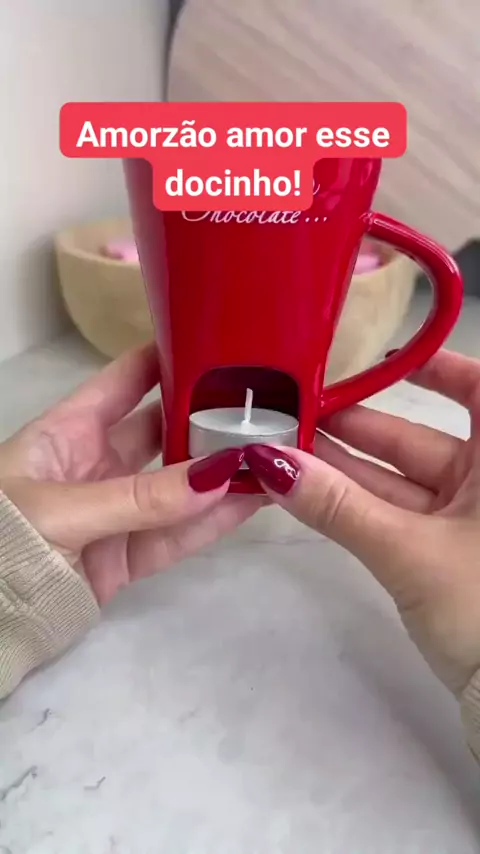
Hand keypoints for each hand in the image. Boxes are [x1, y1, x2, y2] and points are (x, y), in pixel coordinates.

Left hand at [0, 345, 260, 604]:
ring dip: (221, 474)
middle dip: (209, 418)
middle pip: (163, 432)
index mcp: (67, 431)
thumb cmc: (2, 538)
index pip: (125, 380)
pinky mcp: (125, 559)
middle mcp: (96, 464)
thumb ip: (141, 497)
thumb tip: (222, 474)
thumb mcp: (61, 509)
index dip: (168, 358)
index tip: (222, 342)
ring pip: (178, 487)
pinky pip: (175, 536)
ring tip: (276, 455)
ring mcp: (114, 512)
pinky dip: (211, 523)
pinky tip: (251, 501)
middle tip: (268, 405)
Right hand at [244, 350, 479, 695]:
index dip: (431, 368)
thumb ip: (338, 507)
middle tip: (293, 416)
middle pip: (419, 439)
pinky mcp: (445, 557)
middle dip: (356, 428)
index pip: (476, 390)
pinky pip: (395, 518)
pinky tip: (307, 492)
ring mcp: (466, 523)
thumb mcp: (410, 552)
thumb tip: (268, 462)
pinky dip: (356, 507)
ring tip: (282, 451)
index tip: (374, 362)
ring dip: (344, 471)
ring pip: (399, 483)